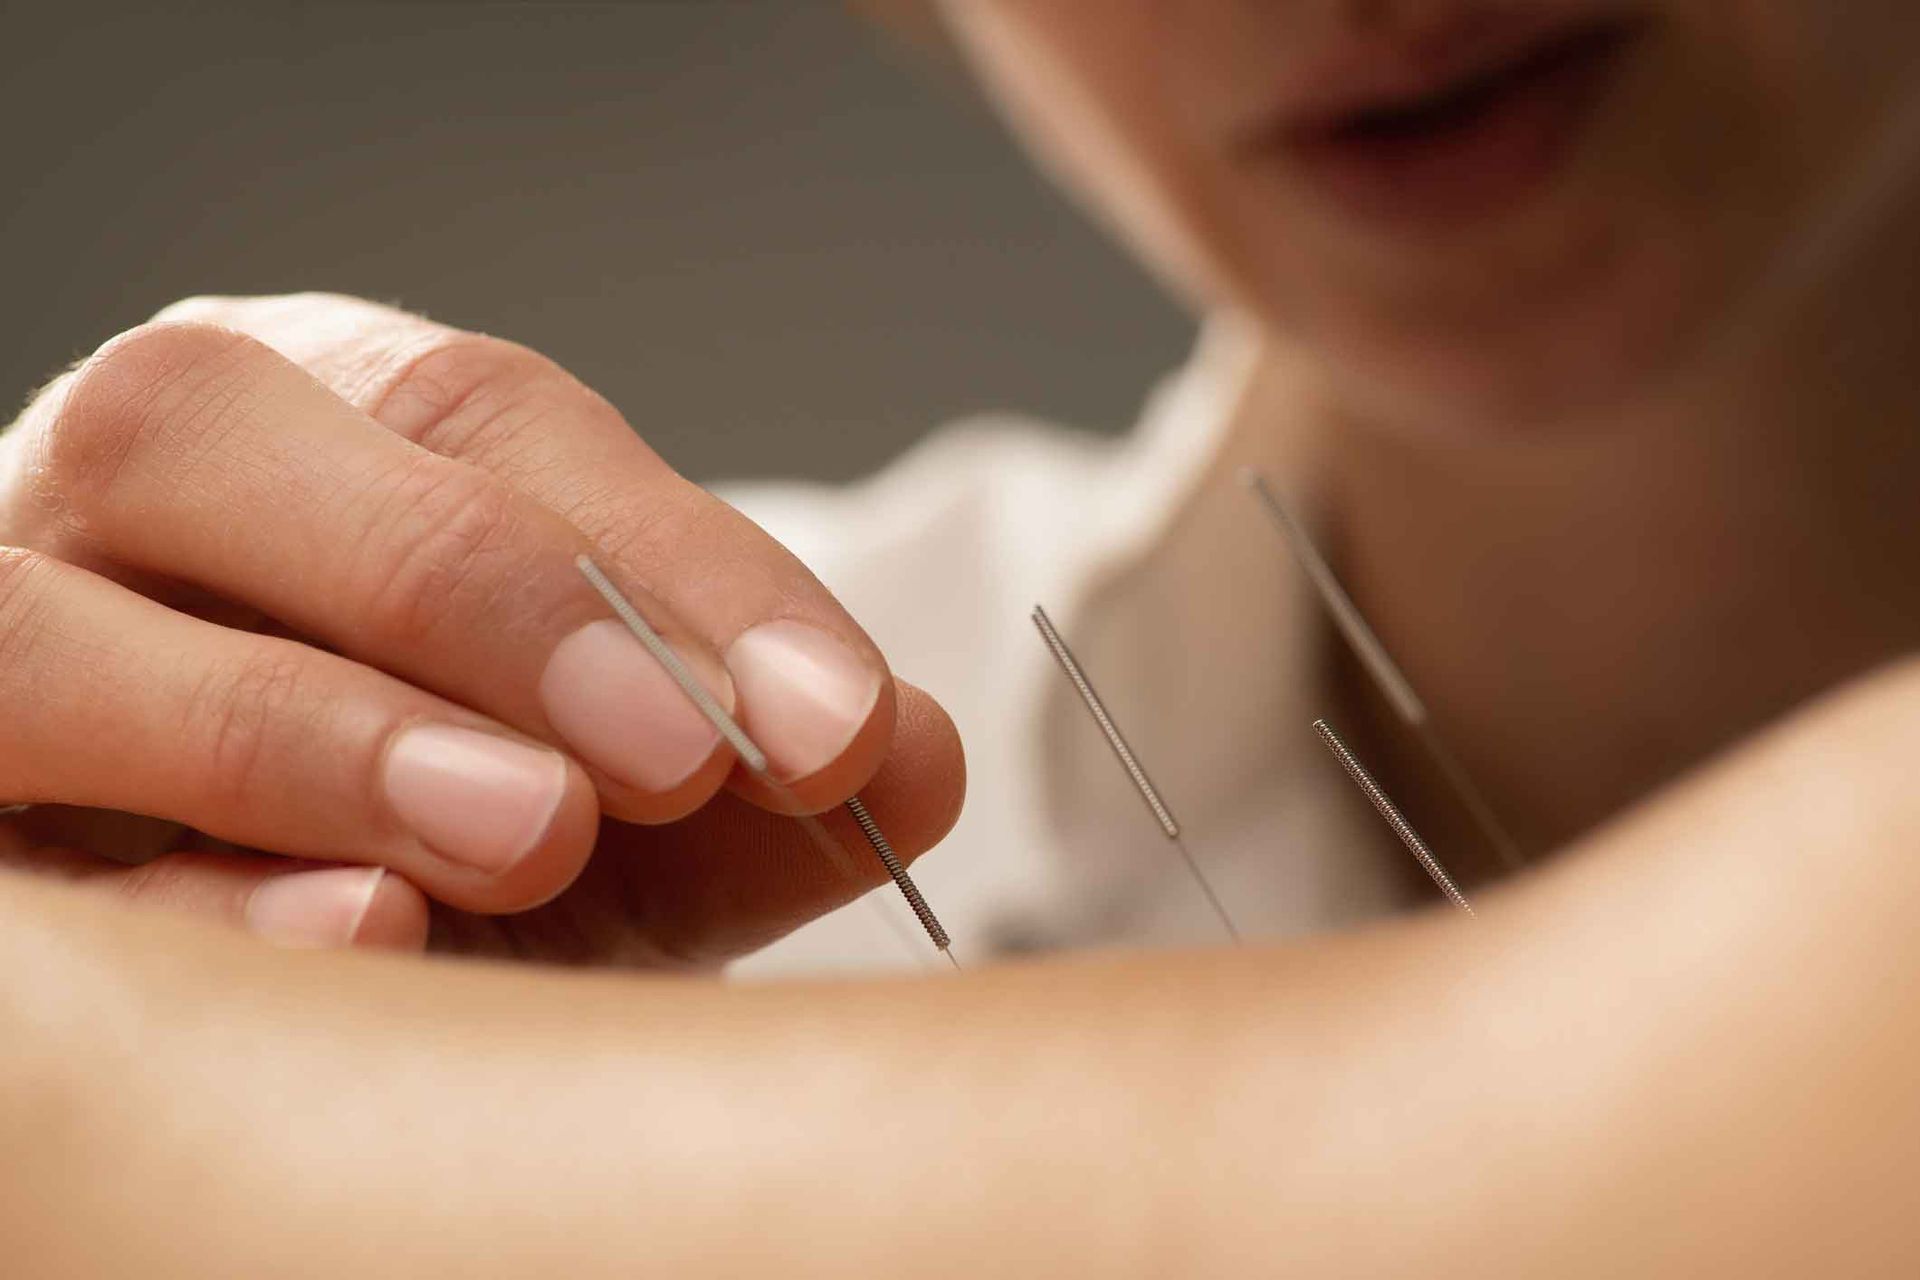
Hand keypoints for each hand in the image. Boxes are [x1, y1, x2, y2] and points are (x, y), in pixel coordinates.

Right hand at [0, 293, 963, 962]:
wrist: (247, 911)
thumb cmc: (451, 834)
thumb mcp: (621, 814)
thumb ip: (753, 790)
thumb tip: (922, 759)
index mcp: (317, 429)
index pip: (487, 422)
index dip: (676, 560)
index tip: (841, 719)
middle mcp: (124, 499)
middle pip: (219, 430)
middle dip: (477, 591)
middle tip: (681, 758)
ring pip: (50, 623)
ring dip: (313, 730)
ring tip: (535, 836)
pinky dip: (185, 897)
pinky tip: (362, 932)